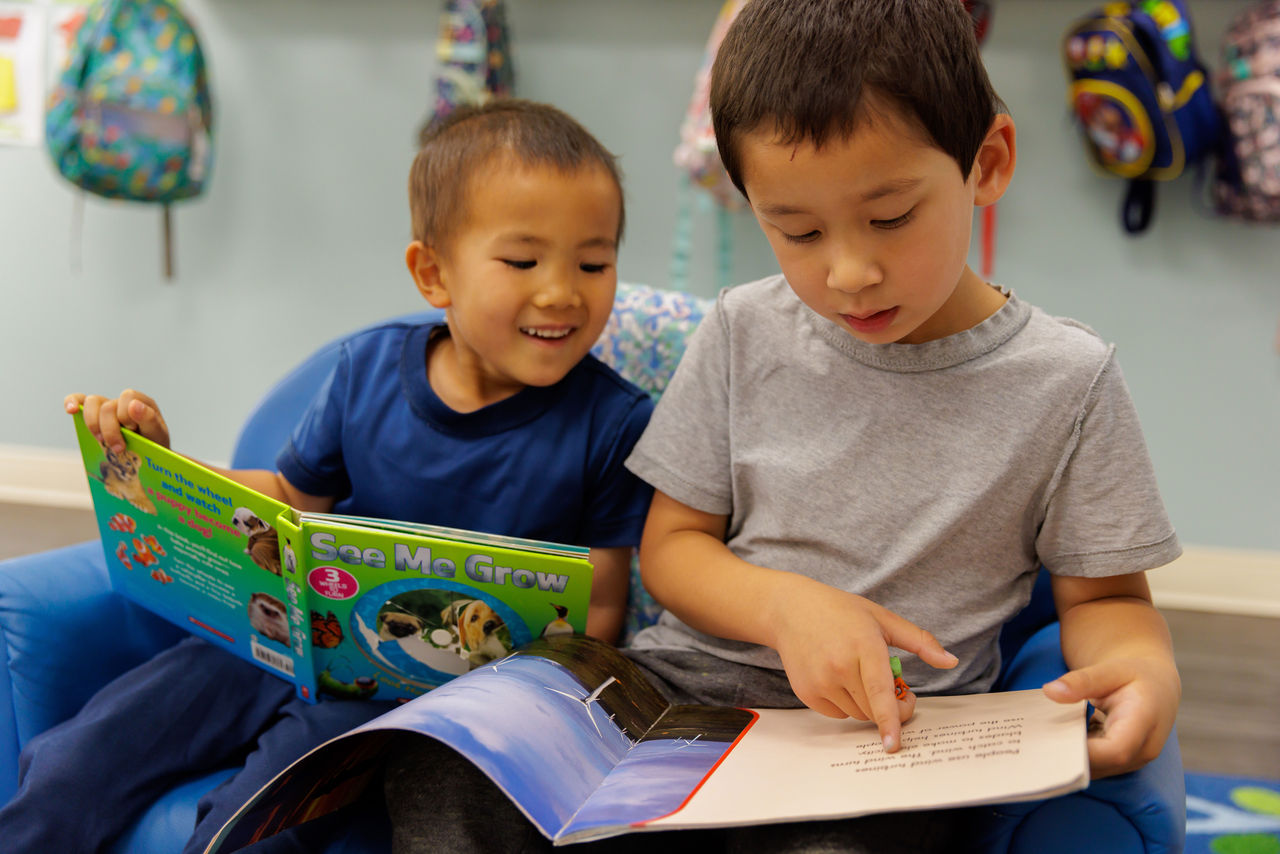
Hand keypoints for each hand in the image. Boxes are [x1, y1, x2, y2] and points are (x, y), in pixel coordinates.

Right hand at [65, 390, 170, 451]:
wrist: (148, 458)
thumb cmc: (154, 445)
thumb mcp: (158, 436)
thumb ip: (150, 420)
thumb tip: (134, 405)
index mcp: (143, 403)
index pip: (128, 397)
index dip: (126, 415)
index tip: (132, 430)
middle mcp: (124, 402)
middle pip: (108, 406)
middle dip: (110, 429)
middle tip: (118, 448)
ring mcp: (108, 406)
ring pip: (92, 403)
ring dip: (93, 424)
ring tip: (101, 440)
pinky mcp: (94, 414)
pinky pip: (79, 400)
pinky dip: (72, 402)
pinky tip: (71, 411)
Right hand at [770, 579, 957, 753]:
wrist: (790, 609)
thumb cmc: (840, 611)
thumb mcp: (882, 618)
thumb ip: (919, 641)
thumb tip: (951, 661)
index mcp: (863, 645)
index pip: (879, 691)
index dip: (890, 720)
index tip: (894, 744)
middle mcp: (839, 666)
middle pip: (874, 710)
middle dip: (891, 707)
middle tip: (895, 686)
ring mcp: (820, 681)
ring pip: (857, 714)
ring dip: (867, 704)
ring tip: (861, 675)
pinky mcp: (806, 693)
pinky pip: (838, 714)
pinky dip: (846, 704)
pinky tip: (839, 678)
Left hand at [1043, 655, 1179, 778]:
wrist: (1157, 685)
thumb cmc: (1135, 674)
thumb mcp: (1111, 669)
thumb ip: (1082, 680)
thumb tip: (1049, 691)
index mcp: (1144, 723)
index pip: (1116, 751)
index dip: (1084, 753)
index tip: (1051, 742)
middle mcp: (1142, 749)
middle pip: (1102, 765)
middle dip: (1067, 758)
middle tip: (1033, 745)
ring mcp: (1133, 760)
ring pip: (1095, 769)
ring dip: (1067, 758)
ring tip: (1037, 743)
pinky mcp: (1120, 762)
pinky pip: (1095, 765)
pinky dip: (1073, 755)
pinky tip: (1051, 742)